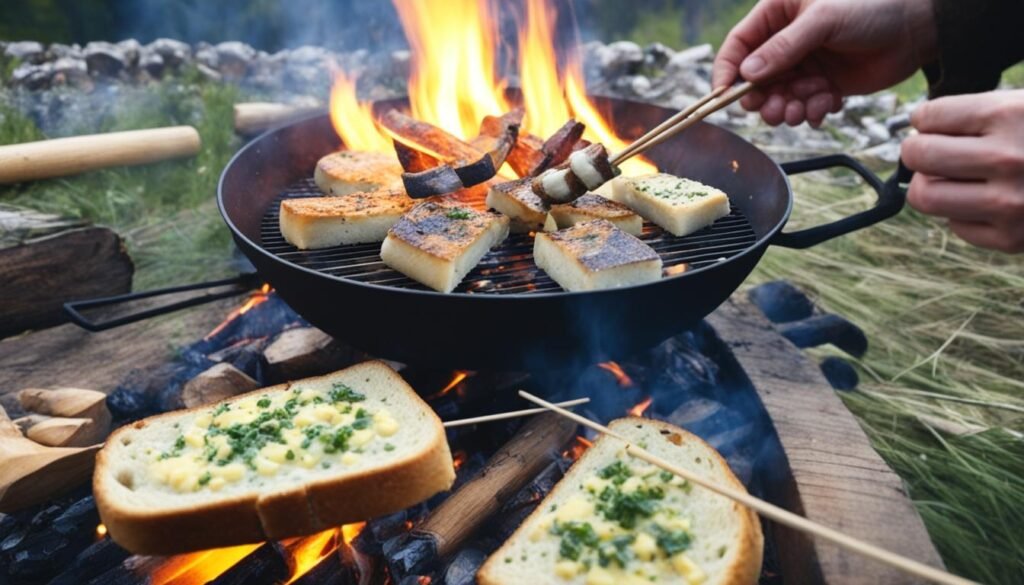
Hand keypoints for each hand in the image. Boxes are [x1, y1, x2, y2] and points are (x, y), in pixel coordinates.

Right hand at [713, 0, 937, 126]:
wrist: (919, 27)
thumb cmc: (873, 6)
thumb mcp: (823, 20)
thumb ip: (783, 47)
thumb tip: (747, 75)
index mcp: (778, 14)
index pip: (739, 45)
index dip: (727, 70)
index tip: (722, 95)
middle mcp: (786, 42)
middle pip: (754, 79)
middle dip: (763, 98)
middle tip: (774, 109)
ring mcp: (805, 65)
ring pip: (778, 97)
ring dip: (786, 108)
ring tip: (803, 109)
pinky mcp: (823, 85)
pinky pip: (804, 106)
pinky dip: (811, 111)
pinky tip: (828, 103)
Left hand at [901, 90, 1023, 252]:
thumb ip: (978, 114)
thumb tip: (919, 128)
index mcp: (1012, 115)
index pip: (930, 117)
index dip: (924, 120)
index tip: (929, 124)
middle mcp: (1009, 158)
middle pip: (919, 157)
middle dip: (916, 152)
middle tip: (927, 151)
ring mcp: (1010, 203)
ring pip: (925, 197)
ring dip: (929, 185)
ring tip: (947, 178)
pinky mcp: (1012, 238)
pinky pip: (955, 226)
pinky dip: (961, 214)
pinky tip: (984, 201)